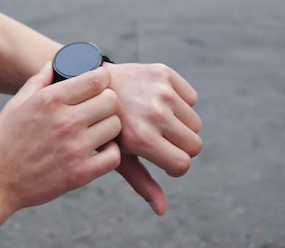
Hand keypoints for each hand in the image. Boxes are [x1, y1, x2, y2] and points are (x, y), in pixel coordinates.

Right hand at [0, 62, 121, 211]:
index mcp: (50, 100)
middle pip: (111, 100)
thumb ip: (38, 81)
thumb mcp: (16, 104)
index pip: (97, 79)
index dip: (102, 79)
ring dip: (108, 126)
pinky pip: (114, 155)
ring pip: (115, 126)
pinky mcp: (80, 173)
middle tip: (97, 109)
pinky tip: (98, 150)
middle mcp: (65, 121)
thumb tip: (52, 64)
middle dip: (107, 101)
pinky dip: (110, 152)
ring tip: (96, 129)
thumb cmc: (3, 141)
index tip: (98, 85)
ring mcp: (75, 148)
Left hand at [104, 62, 201, 215]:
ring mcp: (161, 91)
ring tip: (156, 120)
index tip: (164, 161)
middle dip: (181, 147)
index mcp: (142, 138)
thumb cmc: (103, 126)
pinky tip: (158, 101)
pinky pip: (192, 98)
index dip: (175, 167)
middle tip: (161, 141)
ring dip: (181, 125)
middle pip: (195, 145)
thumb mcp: (117, 155)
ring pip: (195, 123)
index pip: (183, 164)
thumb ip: (141, 182)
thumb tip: (161, 210)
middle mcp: (155, 113)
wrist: (89, 83)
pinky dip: (180, 102)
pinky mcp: (165, 73)